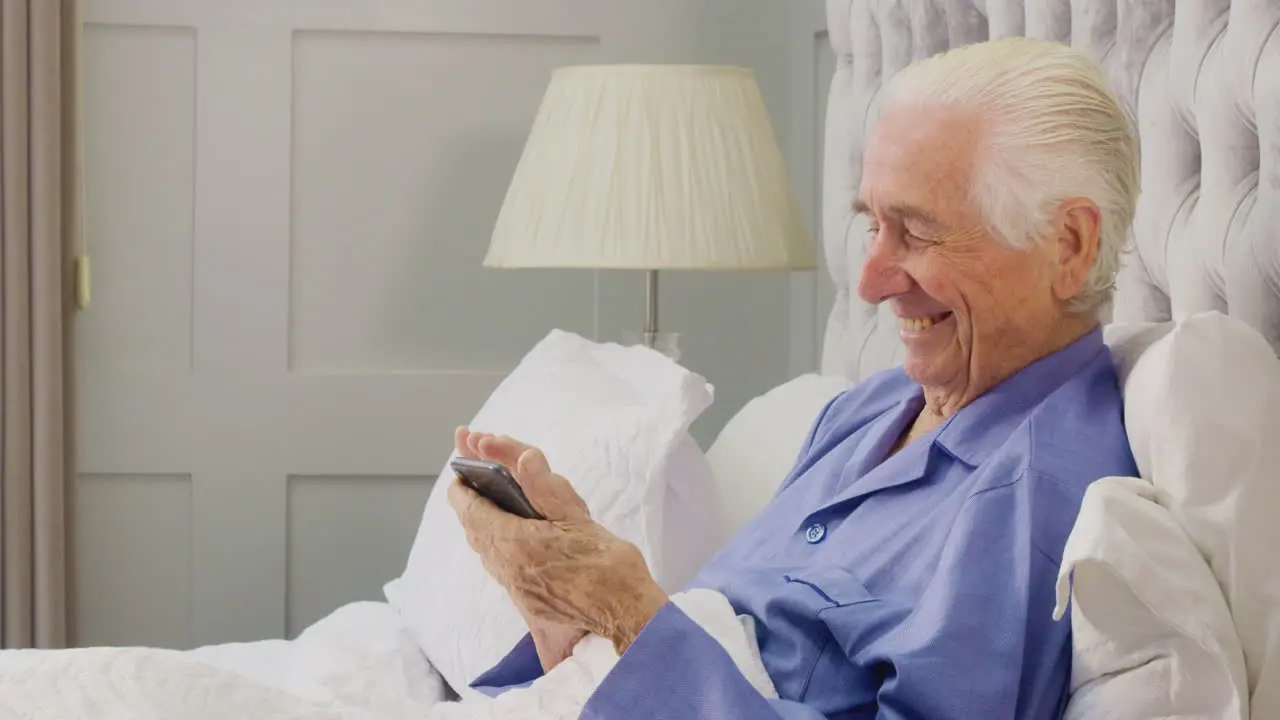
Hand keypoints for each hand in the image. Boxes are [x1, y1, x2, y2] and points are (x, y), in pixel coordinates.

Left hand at [453, 428, 585, 669]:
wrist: (624, 614)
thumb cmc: (606, 565)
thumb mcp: (577, 518)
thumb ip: (545, 487)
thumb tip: (523, 458)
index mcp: (514, 543)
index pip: (471, 510)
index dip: (462, 487)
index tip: (462, 468)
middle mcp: (506, 567)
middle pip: (474, 530)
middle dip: (472, 501)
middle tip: (477, 478)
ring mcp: (515, 586)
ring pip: (485, 549)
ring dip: (484, 523)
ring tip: (493, 502)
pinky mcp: (528, 598)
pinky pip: (500, 564)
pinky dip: (499, 542)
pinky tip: (517, 534)